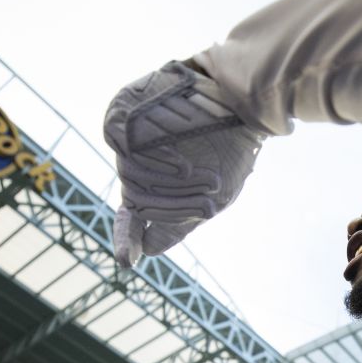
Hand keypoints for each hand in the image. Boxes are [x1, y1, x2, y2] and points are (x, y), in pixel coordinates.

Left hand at [103, 60, 265, 266]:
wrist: (240, 102)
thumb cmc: (229, 151)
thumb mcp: (211, 199)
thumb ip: (177, 224)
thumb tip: (147, 250)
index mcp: (152, 188)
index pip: (130, 218)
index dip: (126, 238)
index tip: (126, 260)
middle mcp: (135, 165)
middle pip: (135, 200)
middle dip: (172, 207)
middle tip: (207, 202)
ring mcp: (126, 139)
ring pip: (130, 176)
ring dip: (167, 185)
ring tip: (199, 175)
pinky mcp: (122, 112)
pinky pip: (125, 145)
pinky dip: (155, 160)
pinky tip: (180, 162)